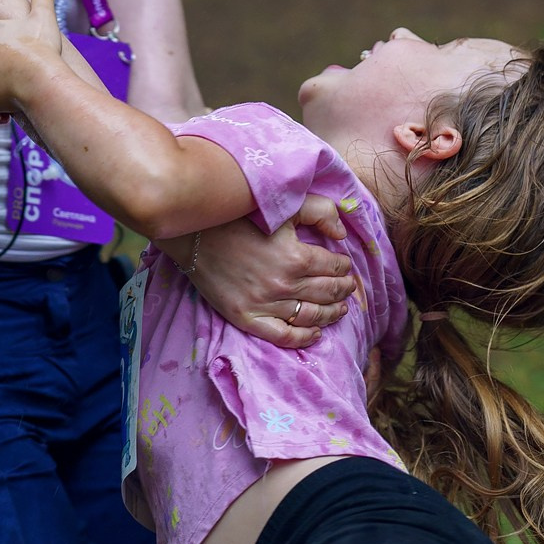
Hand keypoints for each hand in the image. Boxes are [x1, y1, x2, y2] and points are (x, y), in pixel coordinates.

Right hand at [185, 197, 356, 347]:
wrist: (195, 233)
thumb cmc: (239, 216)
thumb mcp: (282, 204)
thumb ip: (319, 211)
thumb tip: (341, 235)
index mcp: (296, 257)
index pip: (335, 268)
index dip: (344, 267)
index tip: (344, 266)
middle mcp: (284, 285)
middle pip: (328, 293)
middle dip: (343, 291)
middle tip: (348, 288)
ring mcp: (265, 304)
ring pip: (311, 317)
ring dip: (331, 314)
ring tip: (339, 309)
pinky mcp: (246, 317)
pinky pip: (283, 336)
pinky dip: (303, 338)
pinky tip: (316, 333)